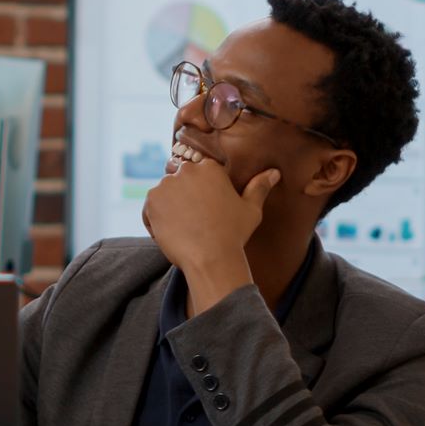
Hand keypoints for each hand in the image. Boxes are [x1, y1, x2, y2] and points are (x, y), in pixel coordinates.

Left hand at [141, 159, 277, 298]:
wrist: (210, 257)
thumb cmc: (233, 234)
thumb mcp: (251, 209)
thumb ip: (259, 187)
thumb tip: (274, 173)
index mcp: (210, 168)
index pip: (199, 175)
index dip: (201, 195)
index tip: (206, 212)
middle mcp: (186, 171)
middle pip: (180, 182)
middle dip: (184, 199)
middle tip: (195, 223)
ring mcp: (166, 184)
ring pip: (164, 195)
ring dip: (170, 209)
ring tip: (186, 230)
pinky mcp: (151, 201)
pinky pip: (150, 210)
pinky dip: (156, 222)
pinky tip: (173, 234)